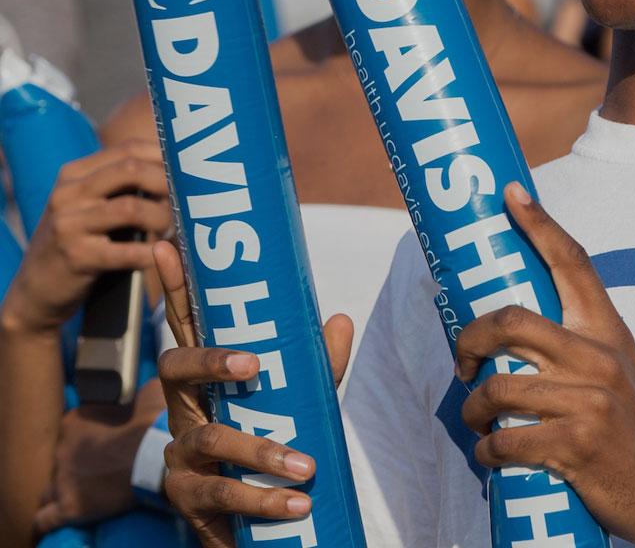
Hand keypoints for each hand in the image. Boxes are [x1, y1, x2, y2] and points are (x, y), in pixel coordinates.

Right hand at [4, 141, 171, 333]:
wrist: (36, 289)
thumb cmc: (79, 241)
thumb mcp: (89, 204)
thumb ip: (121, 184)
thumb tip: (178, 170)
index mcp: (74, 174)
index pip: (129, 149)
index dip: (164, 157)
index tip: (187, 172)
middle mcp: (68, 193)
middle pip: (132, 170)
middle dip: (167, 184)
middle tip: (184, 202)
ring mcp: (69, 224)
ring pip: (132, 208)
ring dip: (162, 219)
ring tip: (171, 229)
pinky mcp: (75, 257)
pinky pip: (125, 251)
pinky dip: (149, 253)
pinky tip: (158, 254)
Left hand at [32, 380, 165, 532]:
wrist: (156, 451)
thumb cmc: (152, 420)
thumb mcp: (145, 394)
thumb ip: (135, 394)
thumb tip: (141, 394)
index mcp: (74, 421)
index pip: (69, 430)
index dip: (87, 436)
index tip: (104, 439)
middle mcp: (61, 449)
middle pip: (60, 460)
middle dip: (76, 463)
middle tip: (100, 465)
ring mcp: (63, 480)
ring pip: (49, 489)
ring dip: (62, 489)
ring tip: (82, 490)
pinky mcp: (70, 507)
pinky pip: (45, 519)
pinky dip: (49, 518)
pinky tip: (58, 516)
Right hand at [153, 241, 353, 547]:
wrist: (256, 523)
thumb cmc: (274, 443)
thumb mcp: (300, 401)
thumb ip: (318, 366)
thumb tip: (340, 320)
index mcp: (205, 376)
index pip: (186, 324)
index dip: (172, 286)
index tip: (165, 244)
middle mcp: (184, 406)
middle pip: (175, 367)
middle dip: (211, 360)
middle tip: (253, 365)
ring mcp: (180, 452)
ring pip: (210, 439)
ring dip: (261, 451)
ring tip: (306, 468)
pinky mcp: (186, 497)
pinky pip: (219, 494)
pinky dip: (263, 500)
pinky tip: (297, 505)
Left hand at [456, 183, 634, 547]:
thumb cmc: (630, 422)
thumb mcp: (616, 365)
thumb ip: (576, 338)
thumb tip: (514, 324)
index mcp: (606, 329)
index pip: (571, 261)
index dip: (539, 223)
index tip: (511, 193)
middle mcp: (597, 356)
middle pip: (511, 321)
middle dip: (470, 339)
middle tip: (462, 362)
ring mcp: (587, 401)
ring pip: (498, 387)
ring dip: (473, 409)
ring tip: (476, 418)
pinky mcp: (575, 446)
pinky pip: (506, 441)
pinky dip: (487, 451)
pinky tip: (491, 453)